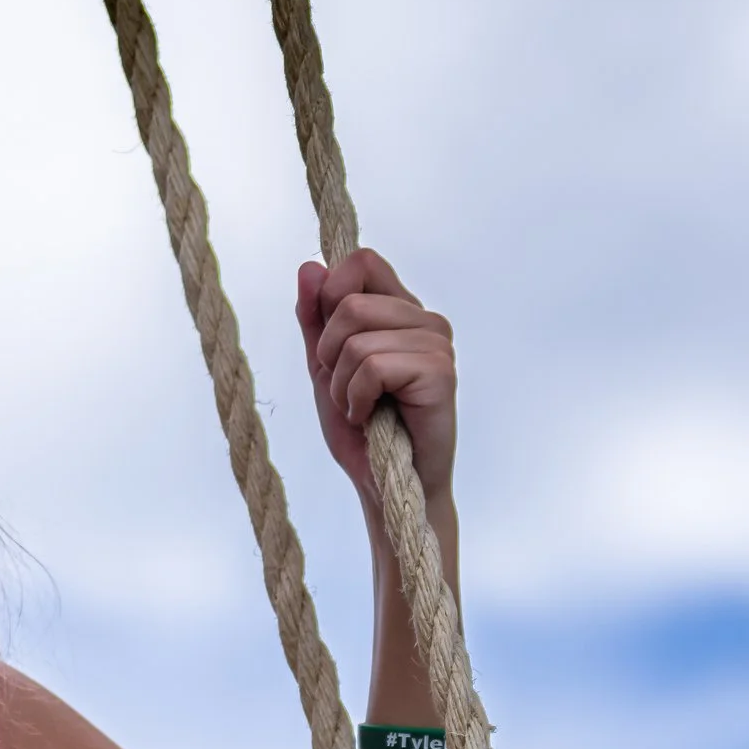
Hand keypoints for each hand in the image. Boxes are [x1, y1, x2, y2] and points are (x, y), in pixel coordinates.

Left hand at [299, 249, 455, 513]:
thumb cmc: (362, 431)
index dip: (330, 296)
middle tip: (346, 391)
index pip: (361, 261)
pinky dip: (357, 399)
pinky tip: (371, 419)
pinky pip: (373, 366)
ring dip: (342, 384)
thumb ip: (315, 320)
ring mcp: (436, 343)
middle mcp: (424, 319)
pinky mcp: (439, 372)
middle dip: (329, 354)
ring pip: (357, 337)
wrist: (386, 488)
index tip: (328, 347)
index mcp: (400, 310)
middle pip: (350, 300)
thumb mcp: (325, 369)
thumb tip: (309, 267)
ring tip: (360, 409)